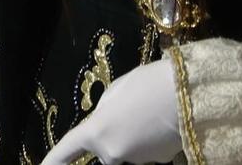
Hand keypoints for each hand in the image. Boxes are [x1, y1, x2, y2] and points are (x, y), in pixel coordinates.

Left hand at [37, 59, 181, 164]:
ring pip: (129, 150)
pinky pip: (148, 151)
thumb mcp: (116, 91)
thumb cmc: (148, 85)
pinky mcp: (158, 162)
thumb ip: (105, 112)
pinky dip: (153, 139)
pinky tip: (164, 120)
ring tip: (151, 109)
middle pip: (106, 149)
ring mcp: (136, 161)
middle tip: (132, 108)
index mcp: (96, 131)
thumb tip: (106, 125)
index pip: (67, 150)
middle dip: (115, 133)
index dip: (52, 161)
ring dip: (136, 135)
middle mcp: (111, 153)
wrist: (188, 95)